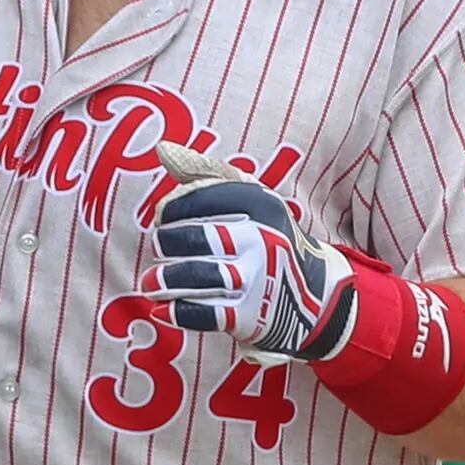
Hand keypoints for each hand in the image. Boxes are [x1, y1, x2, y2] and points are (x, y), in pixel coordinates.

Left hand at [145, 177, 361, 362]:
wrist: (313, 291)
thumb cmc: (265, 234)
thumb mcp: (247, 196)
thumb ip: (203, 172)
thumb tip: (163, 149)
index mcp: (258, 203)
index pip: (196, 199)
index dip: (170, 211)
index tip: (166, 220)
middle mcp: (260, 238)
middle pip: (192, 238)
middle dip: (165, 245)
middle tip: (161, 249)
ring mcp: (256, 277)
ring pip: (195, 276)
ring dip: (164, 279)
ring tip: (151, 282)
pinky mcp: (250, 314)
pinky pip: (204, 313)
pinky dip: (178, 311)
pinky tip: (163, 308)